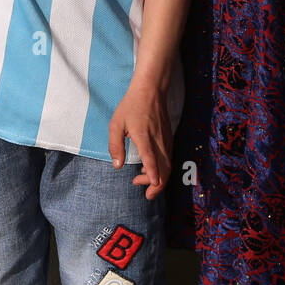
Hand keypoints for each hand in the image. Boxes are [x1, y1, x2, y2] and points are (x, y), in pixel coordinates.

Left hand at [107, 79, 172, 199]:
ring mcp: (166, 140)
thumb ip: (115, 146)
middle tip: (145, 194)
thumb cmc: (131, 106)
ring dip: (159, 178)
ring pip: (168, 165)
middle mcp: (158, 141)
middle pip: (164, 169)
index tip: (150, 189)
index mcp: (144, 137)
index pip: (152, 160)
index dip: (152, 176)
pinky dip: (162, 169)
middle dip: (157, 185)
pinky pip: (169, 158)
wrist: (151, 90)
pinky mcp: (169, 139)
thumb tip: (117, 166)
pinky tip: (150, 169)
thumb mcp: (116, 124)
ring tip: (143, 182)